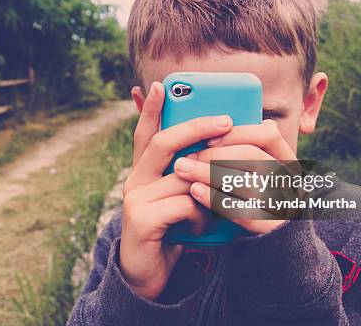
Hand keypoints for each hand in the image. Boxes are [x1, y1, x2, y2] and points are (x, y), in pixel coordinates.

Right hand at [120, 82, 233, 299]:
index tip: (162, 86)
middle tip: (226, 120)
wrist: (149, 274)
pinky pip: (183, 204)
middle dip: (196, 127)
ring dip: (208, 189)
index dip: (152, 109)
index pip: (146, 133)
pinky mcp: (140, 219)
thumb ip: (189, 177)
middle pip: (164, 142)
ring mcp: (134, 198)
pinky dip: (199, 215)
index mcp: (143, 172)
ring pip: (181, 176)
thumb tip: (214, 151)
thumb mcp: (180, 199)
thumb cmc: (170, 232)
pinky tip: (199, 227)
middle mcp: (134, 179)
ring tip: (217, 204)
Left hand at [173, 120, 294, 233]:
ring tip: (182, 170)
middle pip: (252, 157)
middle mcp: (290, 181)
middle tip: (185, 157)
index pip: (268, 135)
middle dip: (214, 154)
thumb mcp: (259, 174)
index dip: (238, 133)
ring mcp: (284, 205)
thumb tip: (217, 123)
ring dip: (209, 174)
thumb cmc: (256, 200)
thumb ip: (244, 151)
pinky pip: (241, 211)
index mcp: (288, 162)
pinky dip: (215, 199)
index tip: (209, 138)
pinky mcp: (271, 228)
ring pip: (245, 183)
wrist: (276, 246)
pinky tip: (194, 192)